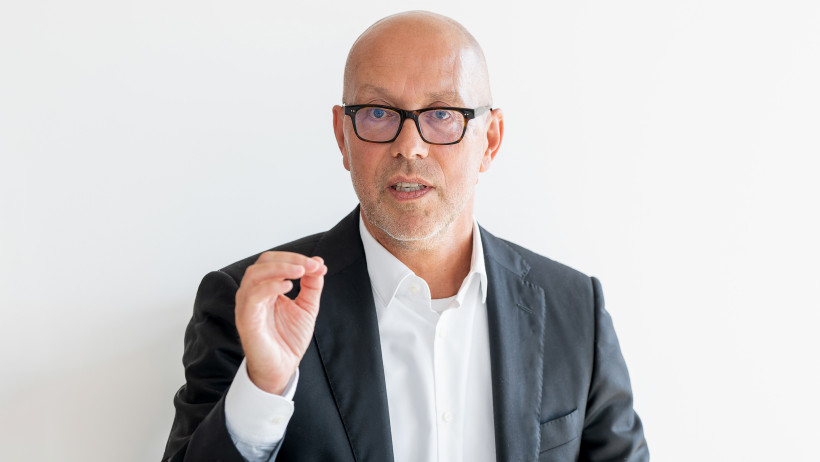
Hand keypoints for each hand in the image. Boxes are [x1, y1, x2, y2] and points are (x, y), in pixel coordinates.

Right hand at [234, 251, 326, 394]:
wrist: (283, 368)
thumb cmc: (289, 339)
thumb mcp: (307, 307)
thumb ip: (312, 285)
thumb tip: (319, 263)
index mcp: (266, 288)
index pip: (274, 261)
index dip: (295, 258)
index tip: (317, 264)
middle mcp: (253, 293)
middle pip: (263, 262)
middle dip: (289, 259)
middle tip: (310, 265)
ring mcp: (247, 305)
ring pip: (254, 275)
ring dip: (279, 268)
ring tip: (300, 271)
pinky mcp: (246, 319)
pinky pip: (252, 296)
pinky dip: (270, 286)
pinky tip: (288, 286)